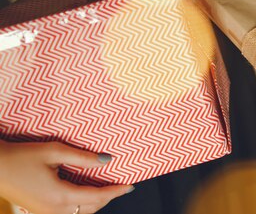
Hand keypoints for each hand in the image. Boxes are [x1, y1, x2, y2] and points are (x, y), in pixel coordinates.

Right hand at [0, 141, 132, 213]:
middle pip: (91, 208)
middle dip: (108, 198)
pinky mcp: (40, 211)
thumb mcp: (55, 151)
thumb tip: (107, 160)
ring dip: (96, 203)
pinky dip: (82, 205)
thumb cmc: (22, 157)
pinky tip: (86, 192)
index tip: (130, 186)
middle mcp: (54, 210)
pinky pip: (68, 213)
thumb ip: (82, 157)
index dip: (116, 191)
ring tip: (107, 189)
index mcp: (59, 196)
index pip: (97, 197)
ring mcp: (46, 213)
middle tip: (121, 186)